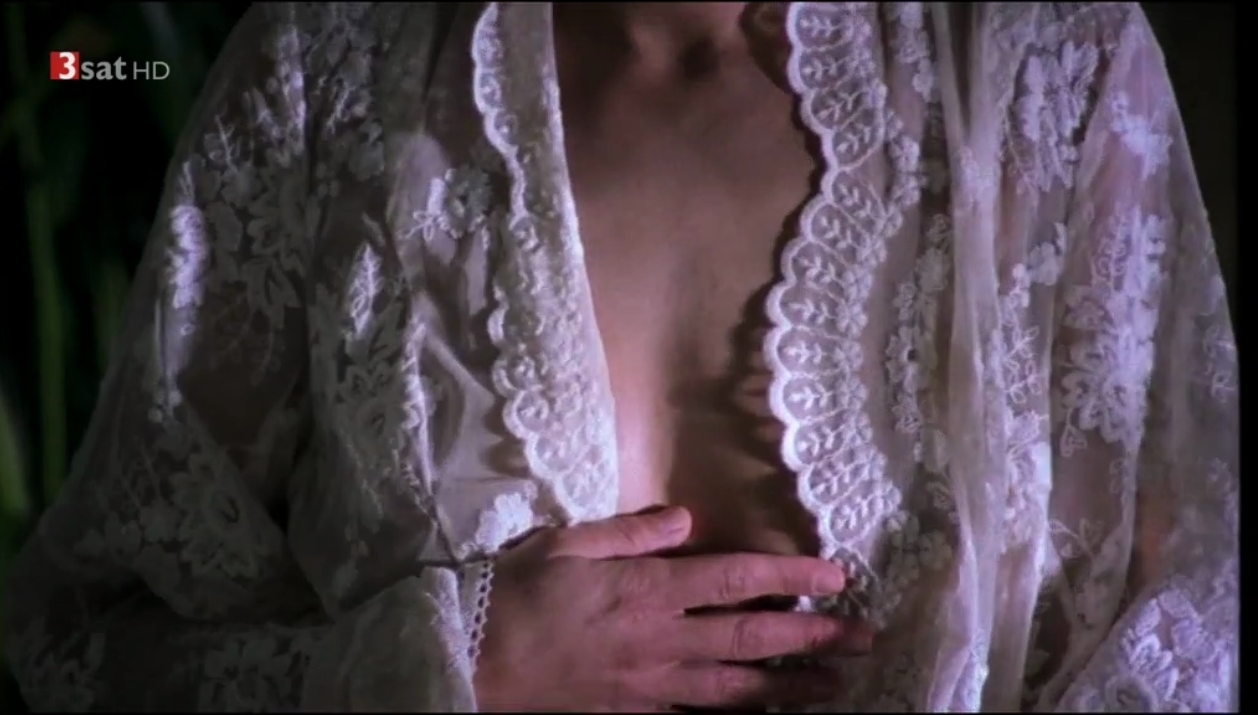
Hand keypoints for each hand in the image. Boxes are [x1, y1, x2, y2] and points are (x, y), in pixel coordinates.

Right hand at [474, 507, 864, 711]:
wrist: (470, 662)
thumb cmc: (514, 596)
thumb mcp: (566, 544)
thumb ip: (630, 532)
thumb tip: (685, 519)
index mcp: (647, 590)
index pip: (736, 579)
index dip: (791, 576)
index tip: (836, 575)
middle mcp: (661, 640)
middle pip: (752, 640)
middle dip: (813, 638)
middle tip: (863, 636)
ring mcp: (652, 687)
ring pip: (737, 690)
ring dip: (792, 688)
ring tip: (838, 685)